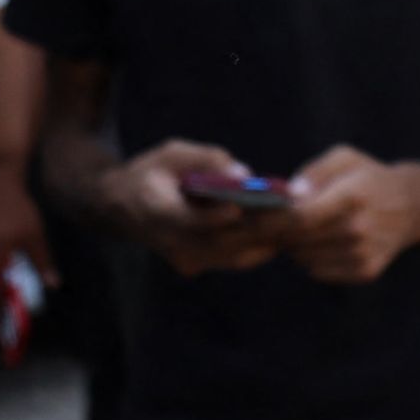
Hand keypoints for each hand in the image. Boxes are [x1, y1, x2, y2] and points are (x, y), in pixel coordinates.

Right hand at [106, 138, 289, 275]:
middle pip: (220, 242)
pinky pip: (234, 259)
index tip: (242, 207)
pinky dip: (259, 246)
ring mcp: (184, 259)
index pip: (188, 222)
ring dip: (266, 240)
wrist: (121, 208)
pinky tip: (285, 230)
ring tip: (298, 221)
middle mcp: (171, 243)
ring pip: (232, 256)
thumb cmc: (152, 172)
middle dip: (258, 227)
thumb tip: (245, 175)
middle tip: (292, 212)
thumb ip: (205, 159)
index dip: (214, 217)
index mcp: (156, 212)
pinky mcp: (198, 265)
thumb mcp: (171, 153)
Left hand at [275, 147, 419, 285]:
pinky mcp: (365, 272)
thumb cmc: (369, 177)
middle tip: (266, 222)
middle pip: (297, 240)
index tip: (252, 215)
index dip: (271, 220)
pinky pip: (318, 270)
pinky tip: (321, 241)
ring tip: (301, 228)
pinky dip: (310, 258)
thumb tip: (288, 194)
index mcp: (352, 196)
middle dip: (276, 232)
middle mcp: (359, 229)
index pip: (300, 217)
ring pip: (303, 258)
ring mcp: (363, 254)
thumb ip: (313, 172)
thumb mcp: (344, 158)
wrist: (414, 206)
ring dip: (293, 245)